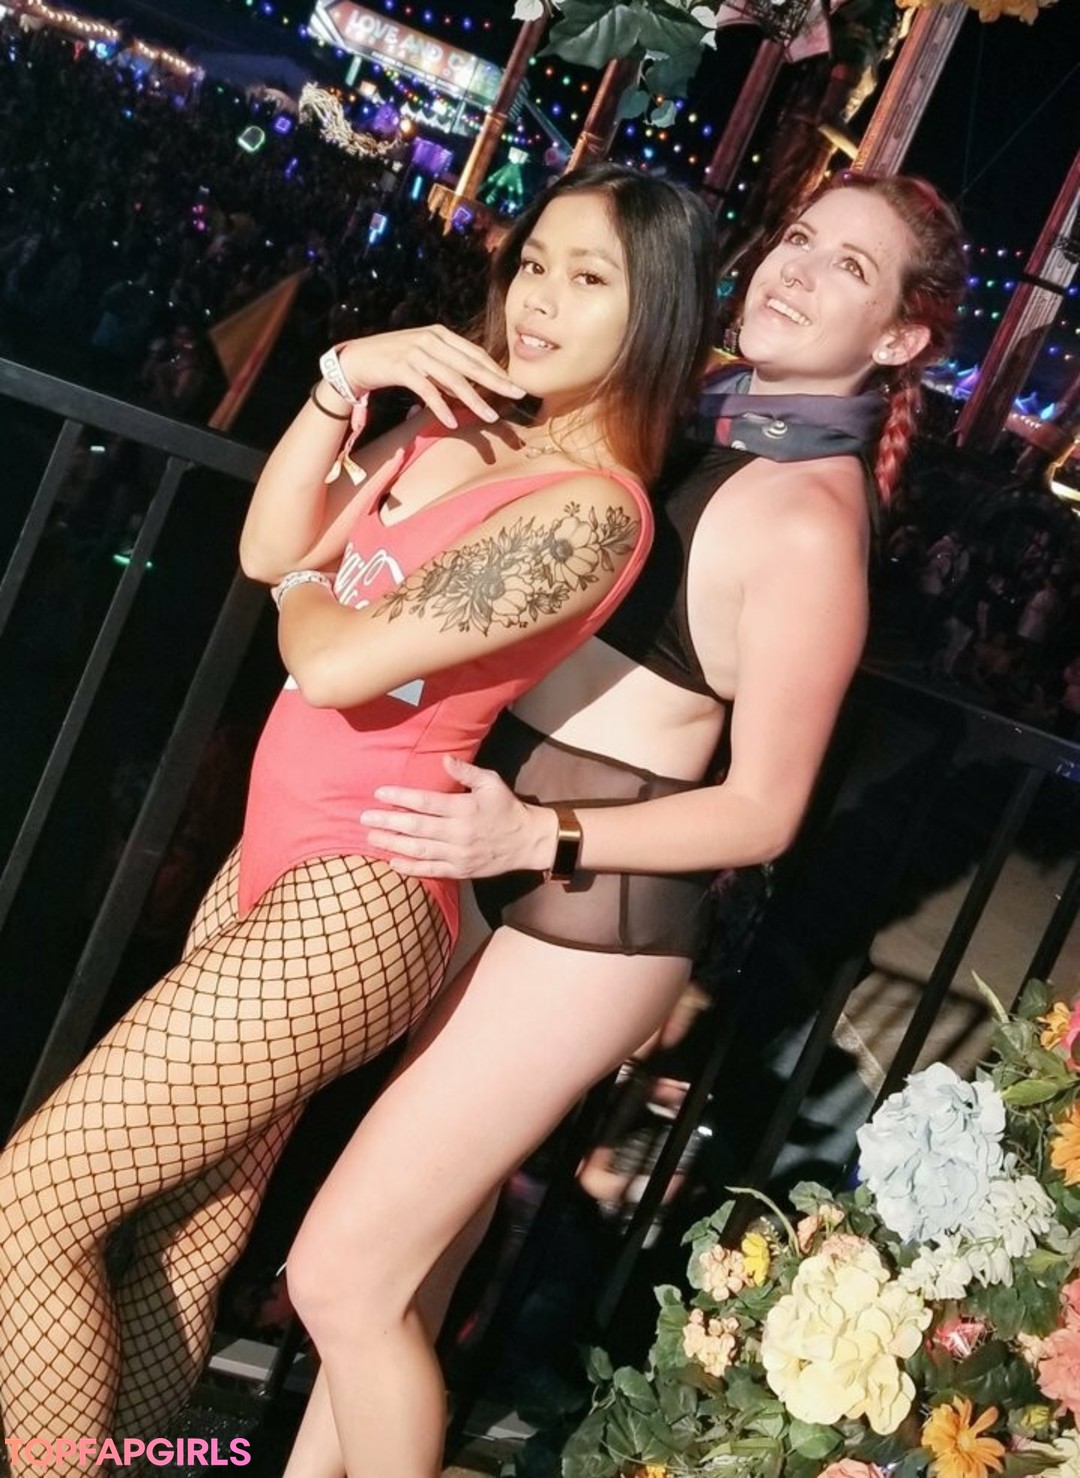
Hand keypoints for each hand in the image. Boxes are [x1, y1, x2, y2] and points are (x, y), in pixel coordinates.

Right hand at [335, 326, 525, 428]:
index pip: (475, 353)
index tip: (514, 386)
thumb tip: (470, 387)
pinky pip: (427, 390)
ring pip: (453, 379)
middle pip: (471, 364)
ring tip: (490, 417)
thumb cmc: (393, 360)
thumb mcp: (424, 357)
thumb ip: (447, 367)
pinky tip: (452, 421)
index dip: (496, 370)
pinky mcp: (401, 368)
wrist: (356, 359)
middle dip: (496, 382)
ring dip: (474, 400)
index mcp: (440, 334)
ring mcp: (416, 352)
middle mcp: (431, 339)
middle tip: (517, 395)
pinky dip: (441, 406)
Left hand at [361, 754, 556, 878]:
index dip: (401, 797)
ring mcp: (458, 854)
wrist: (527, 841)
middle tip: (364, 818)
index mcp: (464, 808)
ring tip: (371, 837)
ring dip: (392, 844)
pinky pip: (430, 870)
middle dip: (388, 822)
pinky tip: (392, 862)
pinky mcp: (460, 870)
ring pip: (419, 850)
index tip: (380, 793)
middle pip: (416, 827)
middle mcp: (458, 832)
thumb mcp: (491, 782)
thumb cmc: (506, 808)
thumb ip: (466, 771)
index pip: (426, 802)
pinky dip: (410, 868)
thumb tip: (444, 759)